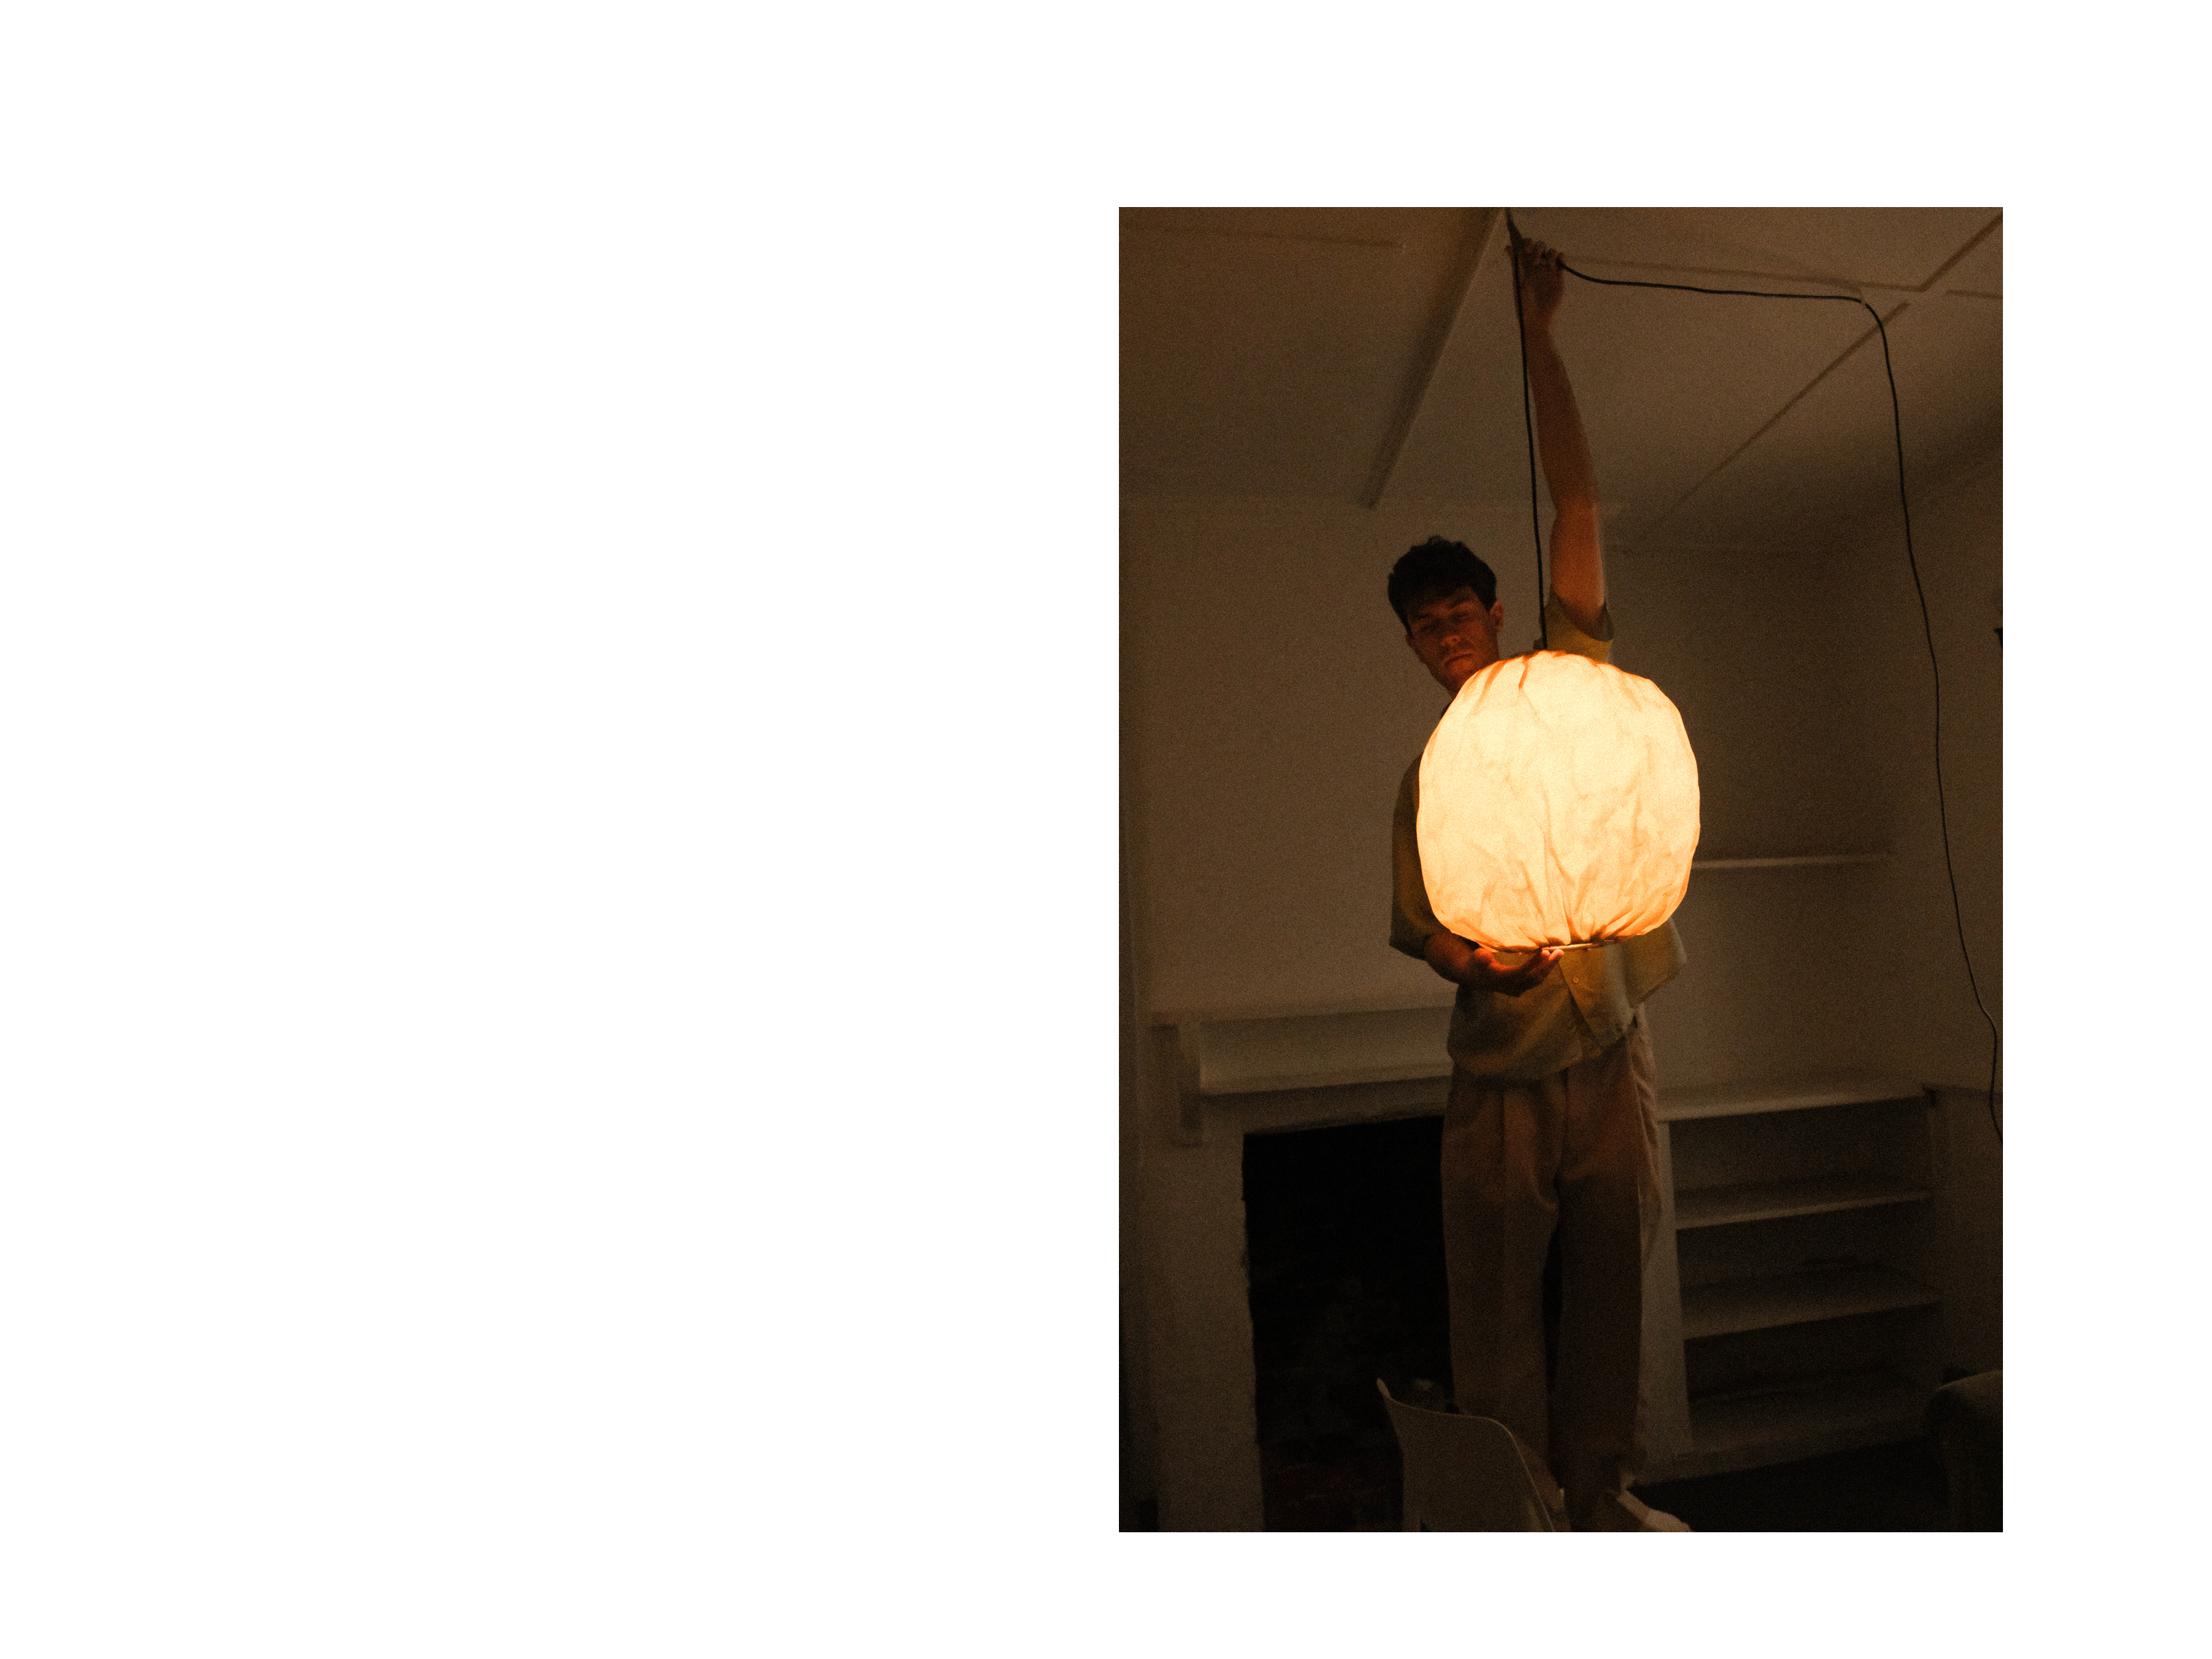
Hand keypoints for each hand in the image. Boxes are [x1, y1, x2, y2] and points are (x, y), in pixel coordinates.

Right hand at [1426, 929, 1562, 995]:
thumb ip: (1480, 958)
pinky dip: (1544, 970)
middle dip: (1548, 965)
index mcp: (1502, 979)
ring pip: (1537, 980)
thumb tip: (1484, 957)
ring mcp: (1517, 989)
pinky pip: (1536, 980)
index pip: (1522, 971)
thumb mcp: (1475, 958)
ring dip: (1548, 967)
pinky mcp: (1521, 987)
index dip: (1534, 962)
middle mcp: (1512, 987)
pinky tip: (1550, 960)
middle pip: (1534, 977)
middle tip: (1559, 951)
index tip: (1545, 951)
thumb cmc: (1476, 963)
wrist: (1475, 976)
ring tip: (1558, 954)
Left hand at [1515, 236, 1565, 334]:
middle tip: (1536, 260)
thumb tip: (1508, 247)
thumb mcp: (1518, 282)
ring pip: (1551, 252)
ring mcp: (1548, 271)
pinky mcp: (1558, 276)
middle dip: (1538, 248)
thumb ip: (1516, 264)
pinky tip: (1559, 259)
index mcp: (1525, 267)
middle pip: (1540, 247)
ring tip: (1547, 263)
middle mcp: (1536, 266)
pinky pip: (1561, 262)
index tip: (1527, 249)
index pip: (1527, 247)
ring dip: (1549, 253)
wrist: (1538, 318)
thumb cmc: (1524, 303)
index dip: (1527, 243)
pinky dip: (1561, 257)